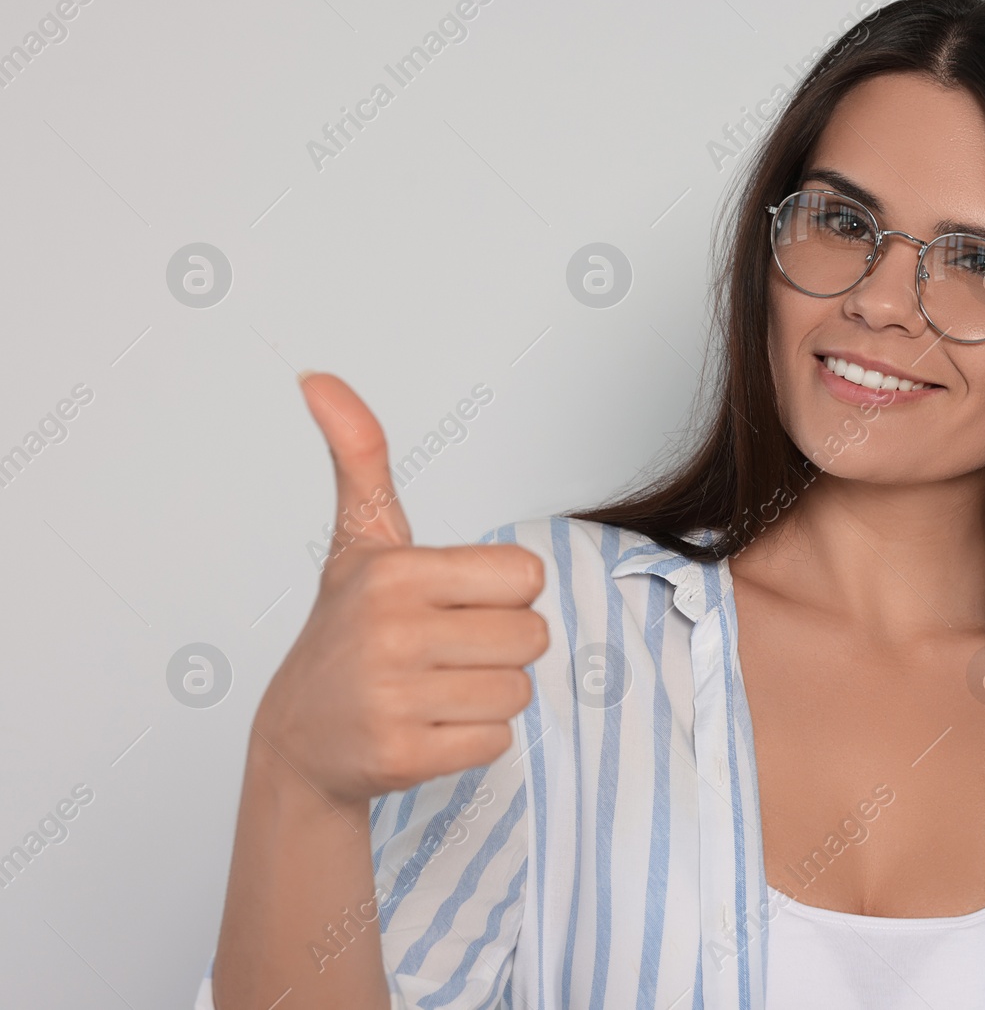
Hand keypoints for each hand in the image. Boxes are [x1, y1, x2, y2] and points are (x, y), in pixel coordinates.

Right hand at [252, 373, 547, 807]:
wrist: (301, 738)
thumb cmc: (346, 631)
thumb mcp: (359, 540)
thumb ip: (359, 456)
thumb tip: (318, 377)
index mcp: (394, 571)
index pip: (527, 577)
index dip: (502, 594)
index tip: (453, 604)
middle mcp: (391, 632)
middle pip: (532, 637)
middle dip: (499, 647)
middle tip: (442, 652)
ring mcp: (393, 698)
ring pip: (518, 692)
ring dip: (486, 696)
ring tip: (432, 689)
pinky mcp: (402, 756)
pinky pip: (498, 742)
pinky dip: (472, 740)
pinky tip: (425, 728)